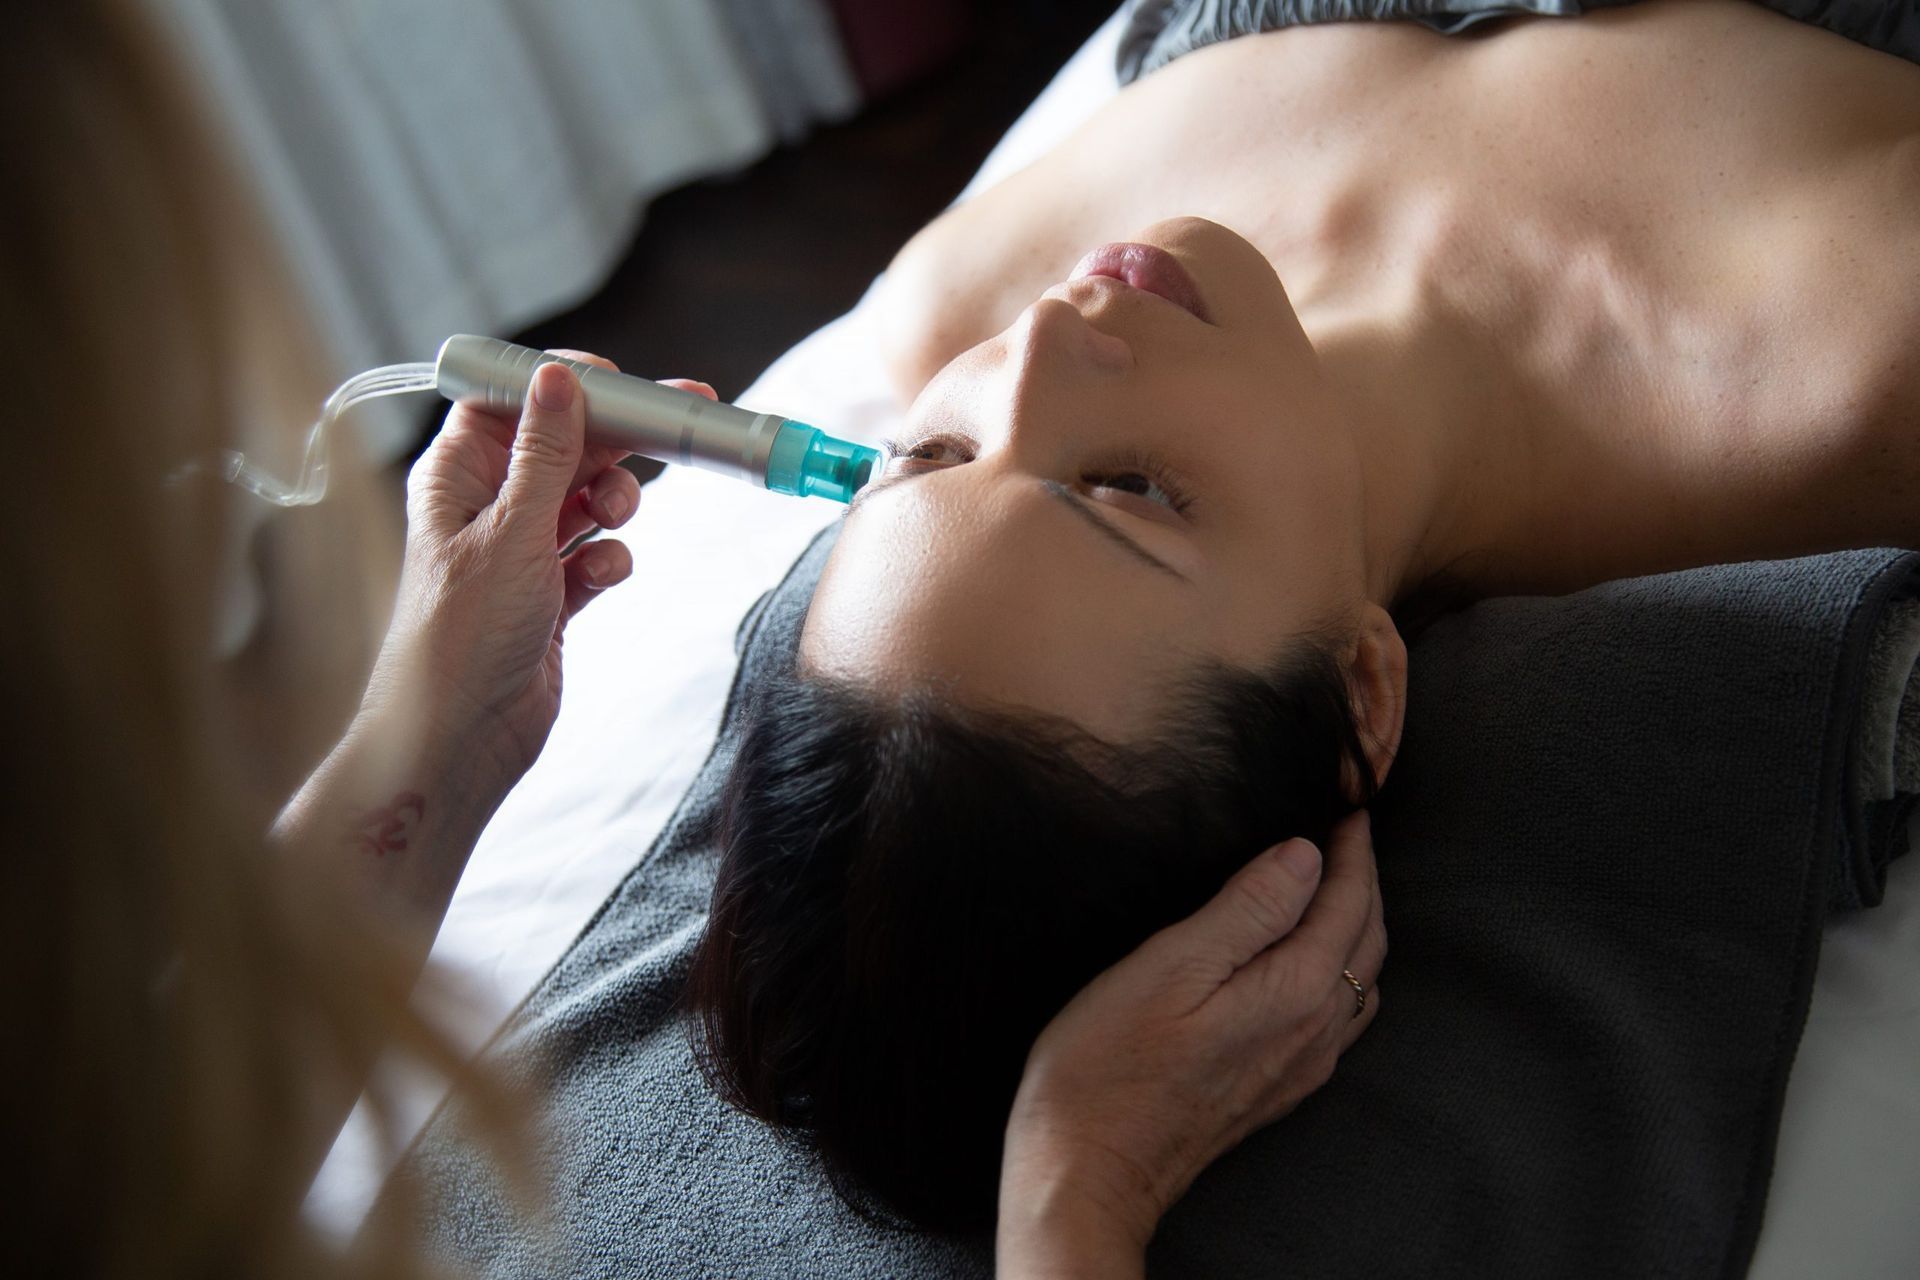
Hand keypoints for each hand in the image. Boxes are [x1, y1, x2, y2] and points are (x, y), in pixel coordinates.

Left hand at [372, 351, 715, 785]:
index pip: (510, 399)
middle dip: (614, 440)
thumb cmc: (463, 635)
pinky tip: (603, 577)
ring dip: (613, 502)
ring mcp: (519, 552)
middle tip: (678, 428)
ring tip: (616, 521)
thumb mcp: (512, 530)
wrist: (461, 737)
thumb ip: (545, 452)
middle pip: (562, 445)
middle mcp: (486, 506)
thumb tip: (558, 376)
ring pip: (584, 498)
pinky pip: (594, 555)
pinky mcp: (549, 596)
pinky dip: (608, 559)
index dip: (564, 384)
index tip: (618, 383)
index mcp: (458, 475)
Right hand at [996, 811, 1385, 1277]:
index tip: (1346, 803)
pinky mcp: (1279, 1088)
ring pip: (1360, 979)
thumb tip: (1305, 854)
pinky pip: (1341, 1017)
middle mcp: (1315, 1030)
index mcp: (1296, 990)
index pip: (1347, 900)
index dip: (1351, 846)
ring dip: (1357, 924)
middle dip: (1362, 878)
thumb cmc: (1108, 1065)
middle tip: (1346, 829)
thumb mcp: (1169, 966)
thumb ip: (1246, 908)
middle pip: (1366, 939)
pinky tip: (1312, 962)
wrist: (1088, 1171)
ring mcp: (1301, 1065)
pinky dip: (1342, 970)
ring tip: (1332, 882)